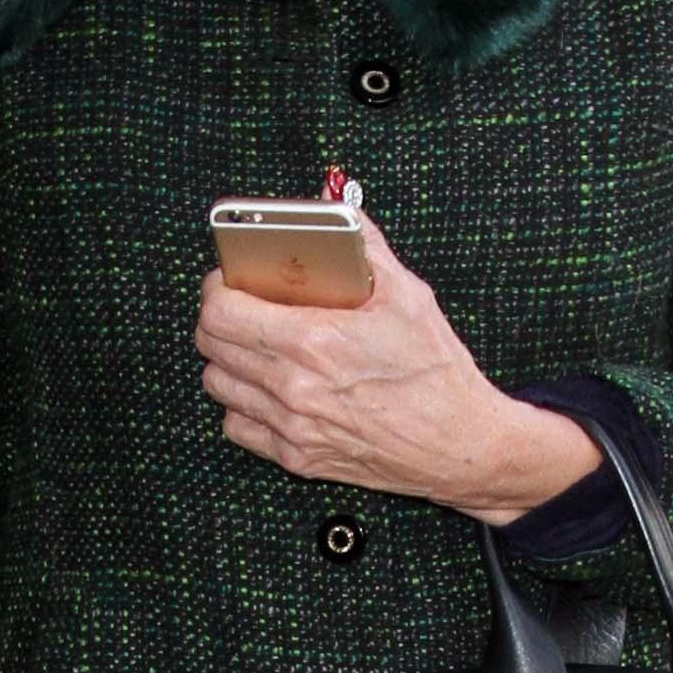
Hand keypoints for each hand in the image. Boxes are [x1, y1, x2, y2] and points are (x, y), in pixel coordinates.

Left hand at [195, 213, 600, 521]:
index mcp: (314, 341)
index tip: (230, 279)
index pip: (221, 311)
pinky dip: (242, 405)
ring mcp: (292, 427)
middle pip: (212, 346)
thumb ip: (364, 247)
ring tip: (253, 347)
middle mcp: (294, 388)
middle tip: (242, 306)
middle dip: (218, 318)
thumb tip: (336, 213)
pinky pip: (237, 426)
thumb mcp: (408, 295)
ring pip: (218, 386)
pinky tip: (266, 389)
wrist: (461, 445)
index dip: (218, 288)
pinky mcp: (297, 458)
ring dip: (227, 361)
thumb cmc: (438, 373)